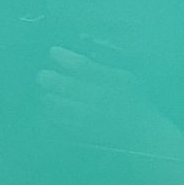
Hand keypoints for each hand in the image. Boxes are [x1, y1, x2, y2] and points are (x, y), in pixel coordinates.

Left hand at [34, 45, 167, 148]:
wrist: (139, 132)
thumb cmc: (132, 100)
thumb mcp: (124, 77)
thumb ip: (101, 67)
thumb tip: (72, 57)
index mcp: (109, 81)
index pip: (80, 65)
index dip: (61, 56)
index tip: (54, 52)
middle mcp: (96, 98)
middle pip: (61, 84)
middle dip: (47, 76)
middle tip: (43, 75)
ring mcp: (86, 117)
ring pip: (53, 102)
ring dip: (47, 94)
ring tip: (48, 91)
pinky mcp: (80, 130)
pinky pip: (55, 118)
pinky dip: (50, 111)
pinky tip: (54, 106)